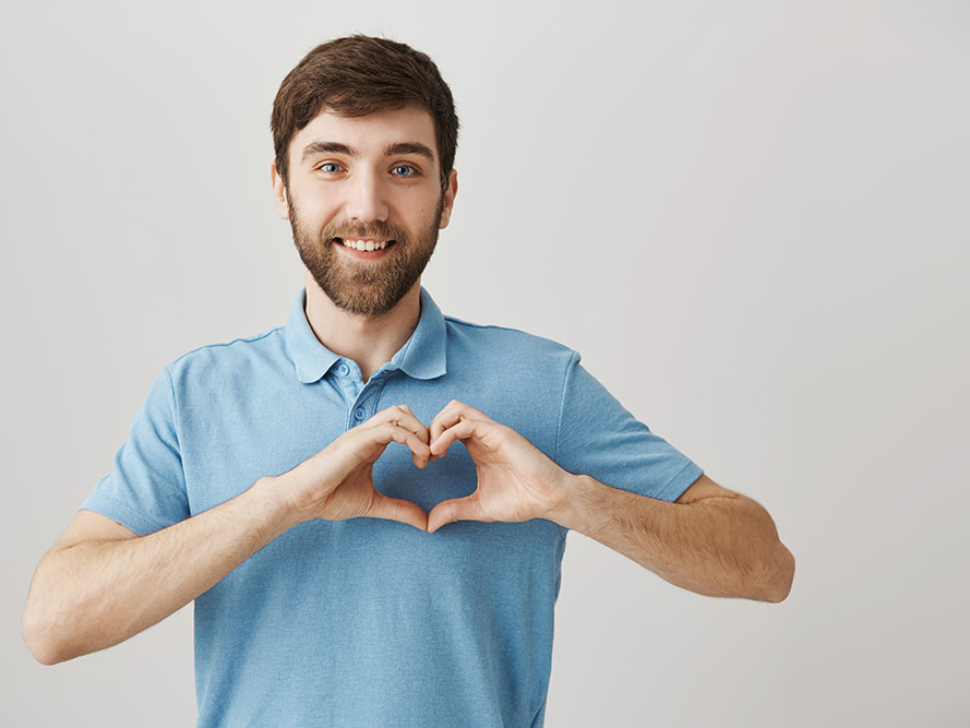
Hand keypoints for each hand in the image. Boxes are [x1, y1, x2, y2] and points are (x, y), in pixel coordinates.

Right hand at [272, 404, 431, 530]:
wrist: (302, 498)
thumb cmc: (329, 498)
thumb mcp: (374, 504)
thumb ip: (400, 510)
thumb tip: (425, 523)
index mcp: (371, 444)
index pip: (403, 425)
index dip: (422, 438)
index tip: (430, 462)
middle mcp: (368, 434)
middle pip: (404, 412)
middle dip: (424, 430)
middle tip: (432, 456)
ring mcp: (362, 434)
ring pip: (399, 413)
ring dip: (420, 431)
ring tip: (427, 456)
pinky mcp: (358, 440)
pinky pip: (391, 428)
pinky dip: (412, 439)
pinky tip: (420, 457)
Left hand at [425, 400, 573, 532]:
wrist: (550, 500)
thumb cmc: (522, 500)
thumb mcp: (478, 507)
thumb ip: (454, 510)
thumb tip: (429, 524)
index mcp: (477, 446)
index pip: (446, 427)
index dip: (428, 441)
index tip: (422, 465)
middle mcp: (483, 434)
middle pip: (448, 411)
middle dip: (428, 430)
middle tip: (423, 457)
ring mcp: (491, 431)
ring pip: (455, 409)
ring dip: (436, 426)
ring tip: (431, 452)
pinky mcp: (499, 434)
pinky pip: (466, 423)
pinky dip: (446, 433)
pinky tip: (439, 452)